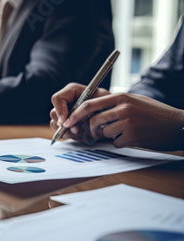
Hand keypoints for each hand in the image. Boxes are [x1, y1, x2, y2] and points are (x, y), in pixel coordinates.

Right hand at [50, 83, 109, 141]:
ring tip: (80, 132)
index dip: (59, 109)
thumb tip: (75, 115)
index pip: (57, 98)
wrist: (113, 117)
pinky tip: (79, 134)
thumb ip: (88, 104)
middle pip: (53, 113)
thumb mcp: (103, 99)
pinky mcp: (66, 125)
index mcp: (72, 92)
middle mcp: (66, 102)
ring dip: (67, 130)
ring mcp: (65, 115)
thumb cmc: (109, 104)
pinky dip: (69, 135)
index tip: (64, 120)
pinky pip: (60, 132)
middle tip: (75, 129)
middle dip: (63, 123)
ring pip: (55, 124)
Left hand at [61, 93, 183, 150]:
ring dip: (108, 136)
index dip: (75, 114)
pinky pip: (114, 143)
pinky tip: (132, 138)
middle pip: (93, 121)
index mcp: (121, 97)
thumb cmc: (154, 114)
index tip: (67, 122)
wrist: (177, 125)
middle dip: (92, 130)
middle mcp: (123, 108)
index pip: (90, 104)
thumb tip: (89, 109)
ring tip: (123, 133)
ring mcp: (128, 122)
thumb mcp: (134, 101)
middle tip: (96, 134)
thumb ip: (114, 103)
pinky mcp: (132, 136)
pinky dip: (119, 143)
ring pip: (103, 132)